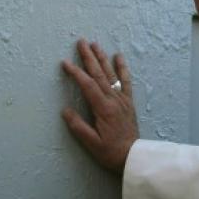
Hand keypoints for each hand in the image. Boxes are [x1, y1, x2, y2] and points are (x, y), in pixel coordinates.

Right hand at [61, 39, 138, 173]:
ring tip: (95, 44)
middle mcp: (114, 100)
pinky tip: (119, 56)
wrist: (134, 156)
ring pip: (111, 74)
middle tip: (81, 42)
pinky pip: (126, 81)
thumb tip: (65, 110)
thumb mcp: (91, 144)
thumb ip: (78, 127)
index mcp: (104, 109)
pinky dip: (122, 68)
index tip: (65, 63)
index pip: (88, 85)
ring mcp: (122, 99)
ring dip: (102, 58)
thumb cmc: (111, 152)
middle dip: (89, 57)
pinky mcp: (128, 101)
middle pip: (99, 74)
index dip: (76, 73)